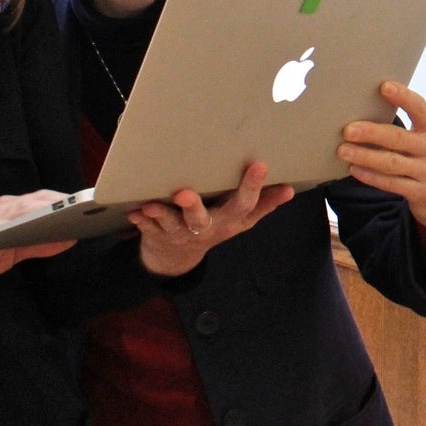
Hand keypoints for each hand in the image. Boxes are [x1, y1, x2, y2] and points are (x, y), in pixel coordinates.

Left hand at [130, 162, 294, 276]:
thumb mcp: (241, 221)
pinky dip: (141, 221)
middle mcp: (206, 228)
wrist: (176, 259)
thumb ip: (264, 204)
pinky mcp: (157, 235)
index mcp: (230, 221)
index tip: (259, 165)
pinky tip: (135, 212)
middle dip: (193, 207)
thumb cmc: (213, 227)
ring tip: (150, 206)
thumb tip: (290, 189)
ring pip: (170, 224)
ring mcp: (180, 233)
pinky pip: (147, 229)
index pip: (245, 204)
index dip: (253, 186)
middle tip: (184, 194)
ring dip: (160, 215)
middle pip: (202, 219)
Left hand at [340, 83, 425, 233]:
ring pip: (392, 163)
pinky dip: (371, 176)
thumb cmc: (423, 159)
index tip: (384, 87)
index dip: (403, 97)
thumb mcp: (421, 139)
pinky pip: (392, 184)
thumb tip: (362, 114)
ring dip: (365, 156)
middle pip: (399, 138)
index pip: (419, 107)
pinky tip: (355, 169)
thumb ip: (401, 129)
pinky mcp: (424, 193)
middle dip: (371, 133)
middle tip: (348, 130)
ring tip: (343, 150)